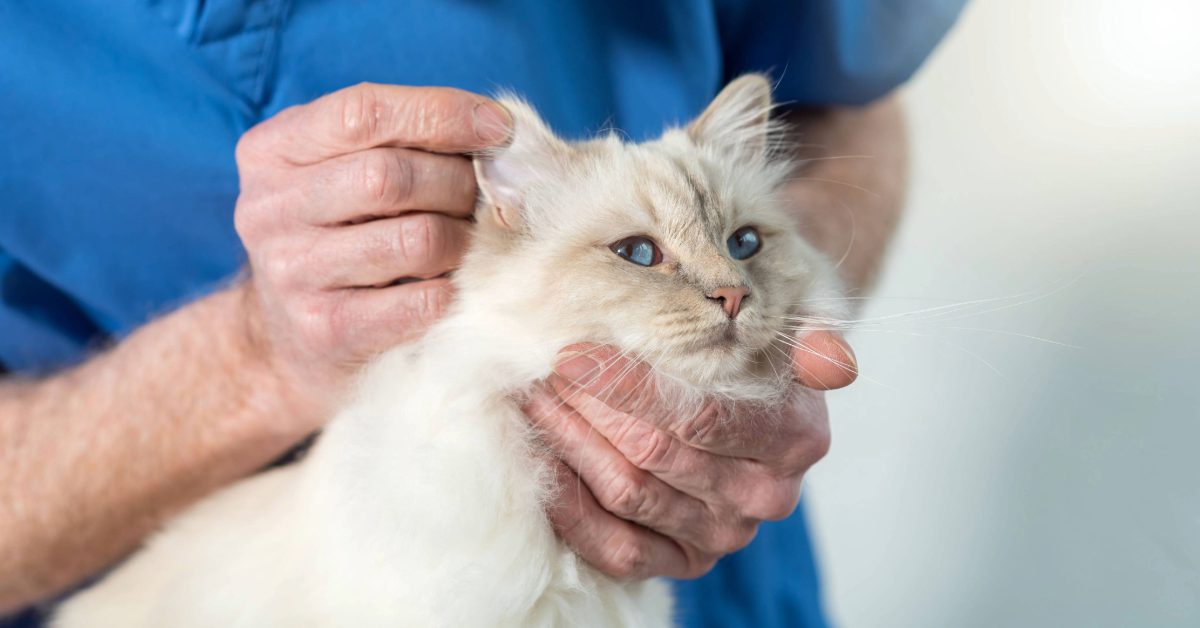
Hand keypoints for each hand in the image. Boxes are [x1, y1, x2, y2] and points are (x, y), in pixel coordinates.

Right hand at [232, 83, 511, 425]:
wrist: (290, 340)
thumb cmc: (339, 234)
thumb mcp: (343, 170)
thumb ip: (401, 139)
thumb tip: (496, 131)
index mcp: (272, 151)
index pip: (364, 112)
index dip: (442, 113)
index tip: (499, 127)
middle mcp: (269, 209)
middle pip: (391, 176)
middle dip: (458, 183)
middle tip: (484, 198)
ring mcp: (292, 273)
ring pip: (416, 239)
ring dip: (462, 239)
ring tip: (467, 241)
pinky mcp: (326, 330)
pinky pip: (420, 301)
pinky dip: (452, 289)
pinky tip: (452, 284)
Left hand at [525, 331, 856, 578]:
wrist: (753, 398)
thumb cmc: (756, 350)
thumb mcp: (792, 324)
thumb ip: (812, 334)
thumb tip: (833, 364)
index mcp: (796, 438)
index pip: (702, 417)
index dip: (629, 385)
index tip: (574, 351)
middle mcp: (764, 496)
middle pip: (656, 453)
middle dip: (589, 406)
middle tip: (542, 367)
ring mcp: (722, 535)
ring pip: (630, 494)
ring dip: (571, 444)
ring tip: (534, 398)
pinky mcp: (684, 562)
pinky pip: (618, 548)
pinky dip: (572, 507)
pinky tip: (543, 461)